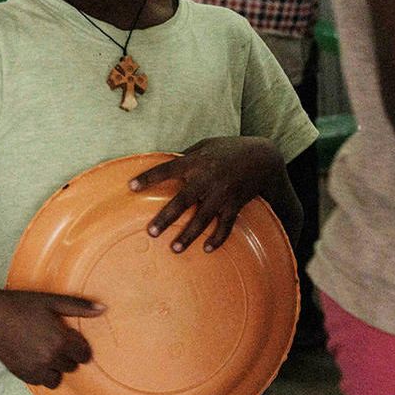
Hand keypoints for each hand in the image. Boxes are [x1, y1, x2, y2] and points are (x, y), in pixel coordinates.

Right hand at [0, 289, 103, 388]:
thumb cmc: (22, 304)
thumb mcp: (52, 301)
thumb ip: (79, 307)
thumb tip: (104, 309)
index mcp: (61, 340)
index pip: (84, 356)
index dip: (80, 348)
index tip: (73, 342)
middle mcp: (50, 358)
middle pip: (71, 366)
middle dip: (67, 356)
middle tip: (55, 343)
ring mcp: (35, 368)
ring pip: (56, 378)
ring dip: (54, 368)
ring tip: (45, 353)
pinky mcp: (22, 374)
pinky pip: (40, 382)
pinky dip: (40, 373)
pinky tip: (33, 358)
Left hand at [130, 137, 283, 251]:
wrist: (263, 157)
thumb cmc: (228, 149)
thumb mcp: (205, 145)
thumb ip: (185, 156)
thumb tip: (165, 164)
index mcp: (195, 161)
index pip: (166, 169)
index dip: (148, 178)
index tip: (131, 187)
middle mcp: (207, 179)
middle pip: (183, 201)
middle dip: (166, 218)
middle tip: (151, 232)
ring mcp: (222, 194)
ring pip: (203, 218)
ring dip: (188, 235)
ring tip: (174, 249)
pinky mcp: (235, 204)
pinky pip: (226, 225)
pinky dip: (218, 238)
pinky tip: (207, 248)